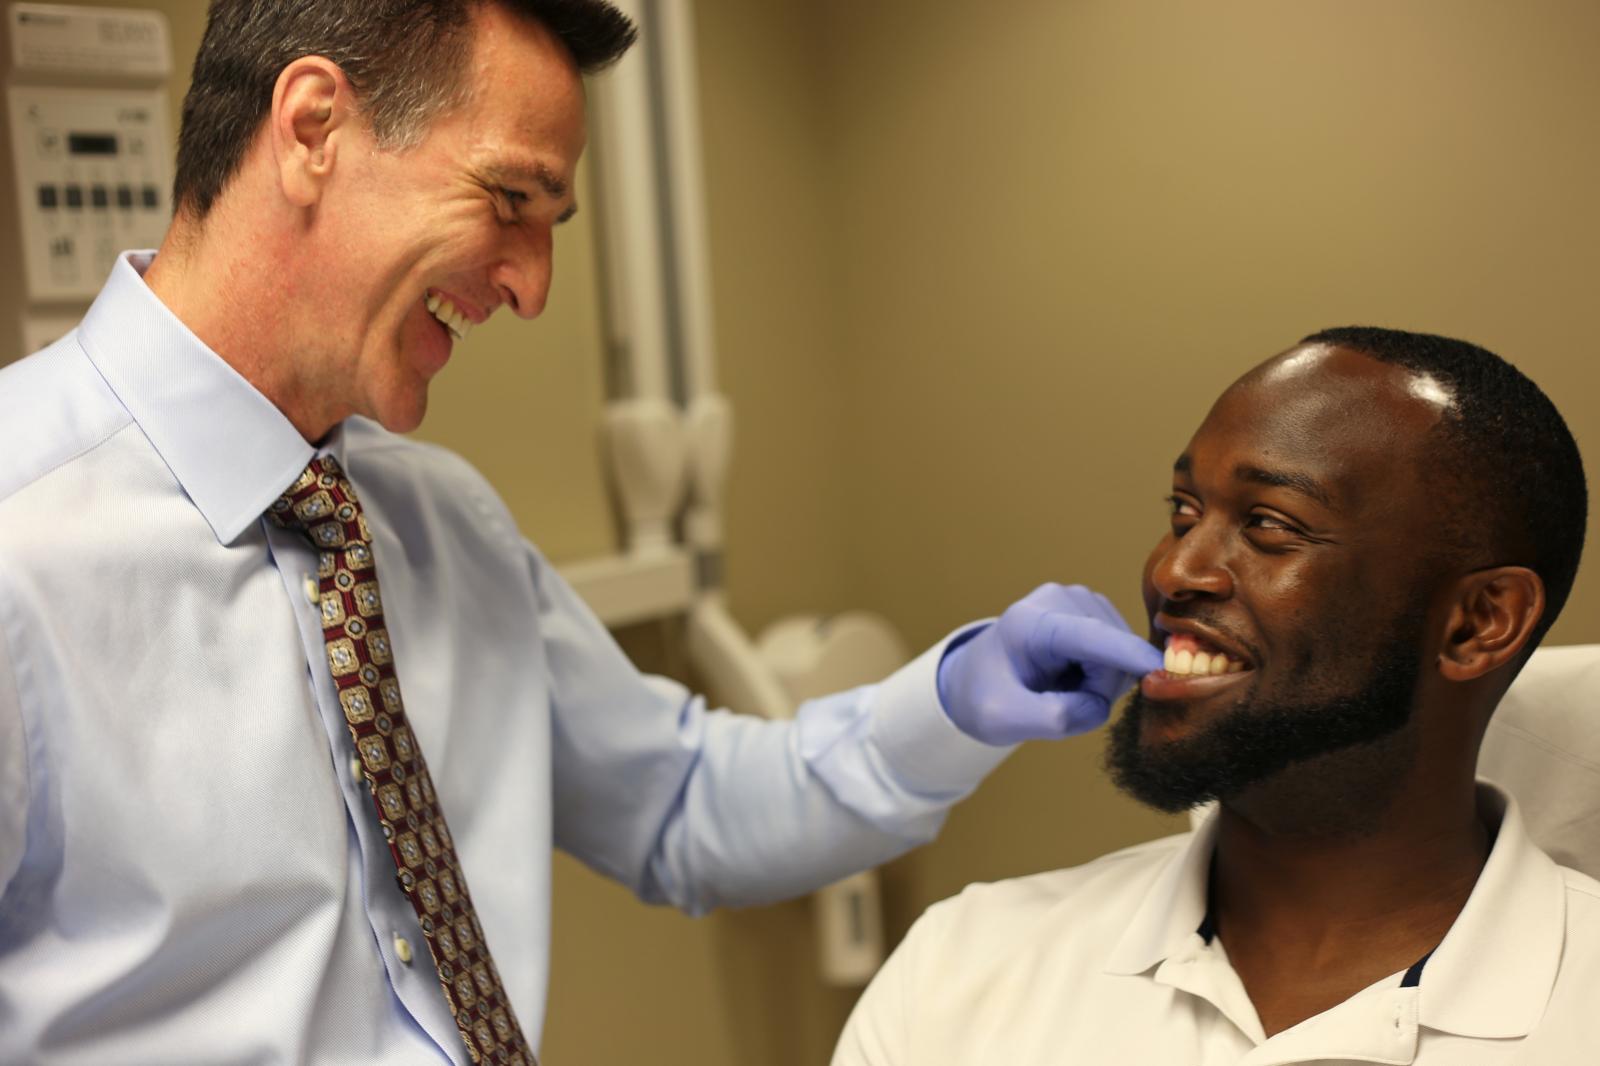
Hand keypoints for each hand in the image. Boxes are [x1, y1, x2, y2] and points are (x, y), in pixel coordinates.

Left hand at [937, 583, 1163, 744]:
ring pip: (1121, 657)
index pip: (1087, 636)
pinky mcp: (1097, 610)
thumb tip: (1099, 706)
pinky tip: (1074, 674)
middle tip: (1056, 701)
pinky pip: (1122, 655)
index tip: (1163, 667)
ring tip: (1059, 685)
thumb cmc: (986, 697)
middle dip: (1095, 691)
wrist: (977, 678)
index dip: (1125, 652)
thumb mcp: (1002, 720)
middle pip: (1111, 656)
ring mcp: (1082, 600)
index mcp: (1029, 622)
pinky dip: (1103, 676)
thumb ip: (1053, 718)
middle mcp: (1060, 599)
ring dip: (1098, 685)